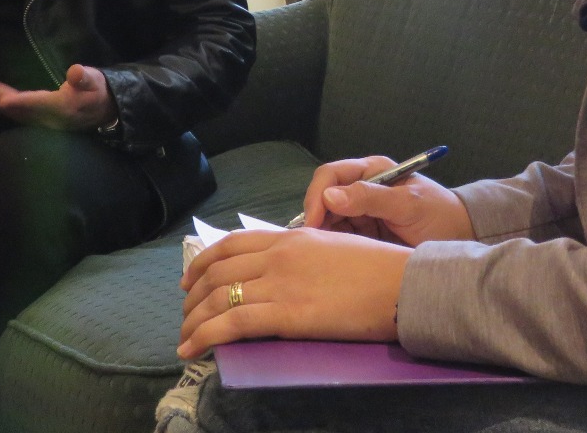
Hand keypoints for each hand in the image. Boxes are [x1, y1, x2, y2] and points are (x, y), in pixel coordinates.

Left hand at [0, 62, 115, 129]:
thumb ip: (85, 77)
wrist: (103, 111)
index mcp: (62, 107)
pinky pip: (17, 113)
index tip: (2, 100)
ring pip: (15, 112)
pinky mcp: (39, 121)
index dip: (21, 102)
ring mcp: (42, 122)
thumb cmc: (97, 91)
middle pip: (19, 109)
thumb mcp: (96, 80)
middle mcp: (49, 118)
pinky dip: (4, 104)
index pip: (38, 104)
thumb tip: (74, 72)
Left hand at [178, 228, 409, 358]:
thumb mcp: (334, 247)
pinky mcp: (287, 314)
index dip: (204, 261)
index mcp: (291, 237)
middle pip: (218, 271)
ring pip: (219, 298)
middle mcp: (279, 256)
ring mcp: (281, 284)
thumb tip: (285, 272)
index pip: (233, 244)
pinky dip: (206, 336)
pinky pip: (234, 323)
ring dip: (194, 320)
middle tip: (184, 313)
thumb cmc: (379, 268)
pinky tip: (193, 349)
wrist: (402, 284)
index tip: (190, 278)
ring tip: (184, 338)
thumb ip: (304, 255)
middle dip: (193, 295)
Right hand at [301, 157, 474, 245]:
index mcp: (373, 171)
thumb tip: (330, 196)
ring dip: (323, 234)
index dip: (317, 196)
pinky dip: (333, 246)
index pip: (331, 174)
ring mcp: (362, 211)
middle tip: (313, 245)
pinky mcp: (364, 233)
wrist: (461, 238)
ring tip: (322, 255)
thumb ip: (371, 198)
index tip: (313, 223)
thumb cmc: (439, 215)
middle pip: (324, 197)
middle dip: (316, 218)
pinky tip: (333, 259)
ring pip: (328, 219)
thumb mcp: (408, 205)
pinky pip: (340, 236)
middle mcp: (362, 187)